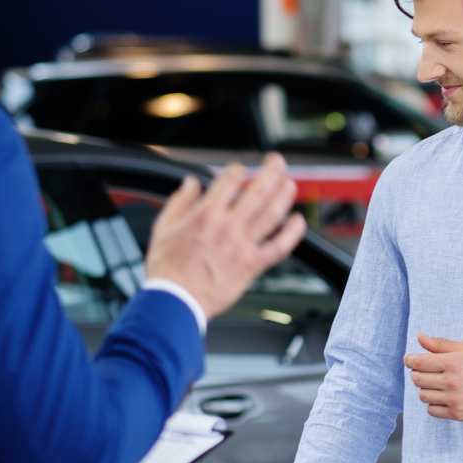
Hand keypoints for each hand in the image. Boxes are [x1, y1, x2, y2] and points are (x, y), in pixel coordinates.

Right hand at [144, 153, 306, 318]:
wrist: (177, 301)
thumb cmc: (167, 269)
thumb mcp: (163, 227)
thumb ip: (180, 202)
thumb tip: (191, 183)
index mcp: (205, 214)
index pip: (230, 181)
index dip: (238, 170)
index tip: (240, 169)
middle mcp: (228, 226)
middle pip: (258, 191)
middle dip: (271, 171)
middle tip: (277, 162)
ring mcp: (243, 245)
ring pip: (272, 214)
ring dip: (284, 196)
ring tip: (290, 184)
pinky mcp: (253, 265)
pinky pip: (279, 246)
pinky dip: (292, 233)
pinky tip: (299, 222)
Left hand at [404, 334, 462, 421]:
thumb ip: (440, 344)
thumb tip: (419, 337)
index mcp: (452, 362)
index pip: (418, 362)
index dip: (410, 360)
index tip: (410, 360)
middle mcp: (451, 381)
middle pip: (417, 379)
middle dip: (418, 374)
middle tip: (427, 372)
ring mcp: (453, 399)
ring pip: (423, 395)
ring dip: (426, 389)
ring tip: (437, 385)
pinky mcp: (456, 413)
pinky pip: (432, 410)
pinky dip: (434, 404)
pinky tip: (443, 397)